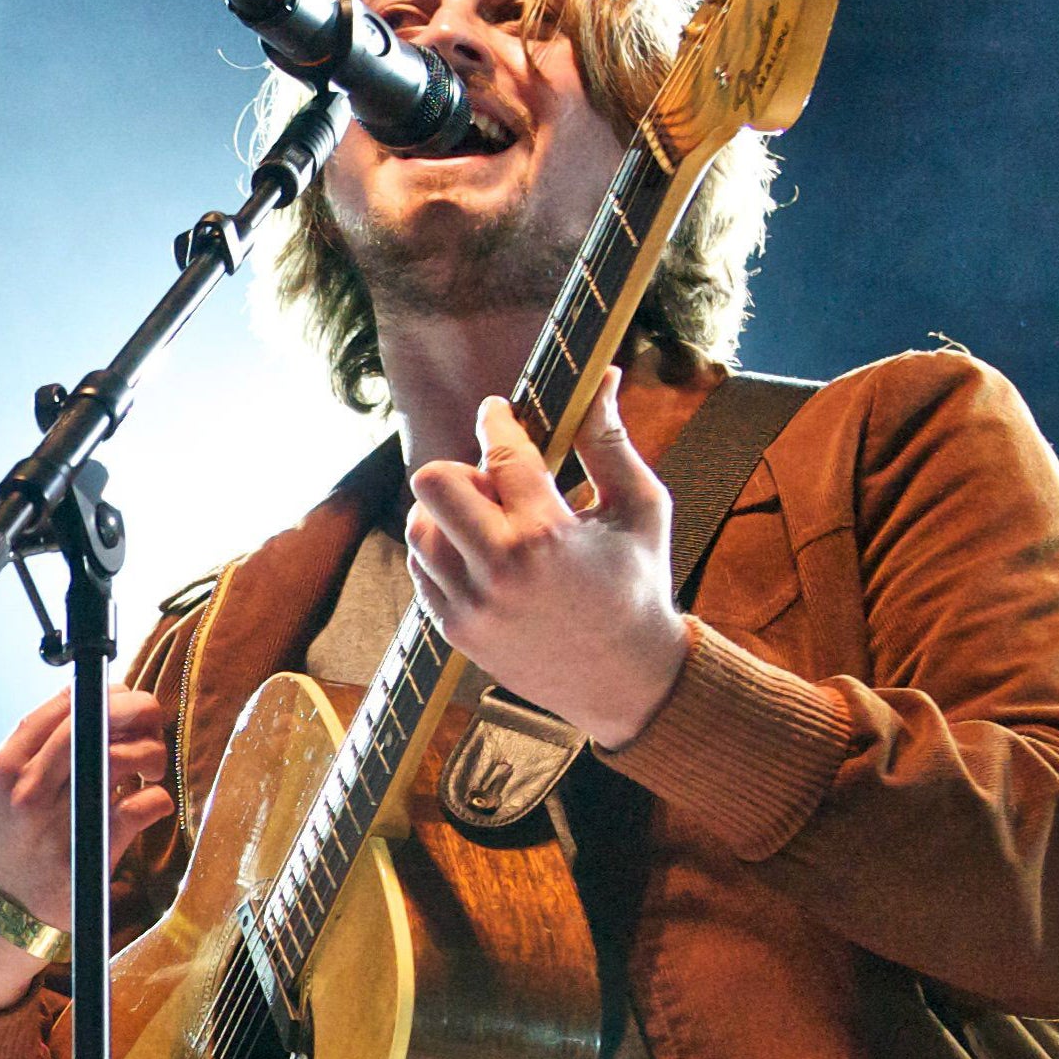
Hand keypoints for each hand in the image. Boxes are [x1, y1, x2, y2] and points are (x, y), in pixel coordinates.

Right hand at [0, 686, 174, 1006]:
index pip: (61, 708)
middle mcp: (28, 789)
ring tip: (151, 768)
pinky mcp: (90, 855)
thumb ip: (38, 748)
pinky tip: (152, 804)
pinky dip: (157, 799)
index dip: (104, 694)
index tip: (125, 698)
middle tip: (150, 724)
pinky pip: (139, 807)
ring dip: (151, 754)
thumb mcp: (5, 789)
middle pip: (92, 723)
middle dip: (136, 711)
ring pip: (120, 758)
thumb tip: (92, 699)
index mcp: (6, 766)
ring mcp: (58, 822)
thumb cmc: (11, 840)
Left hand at [404, 370, 688, 749]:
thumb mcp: (640, 508)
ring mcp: (469, 607)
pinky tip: (485, 555)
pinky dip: (443, 550)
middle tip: (496, 484)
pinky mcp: (453, 630)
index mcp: (546, 537)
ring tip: (494, 524)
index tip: (499, 409)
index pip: (501, 455)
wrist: (626, 682)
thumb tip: (601, 376)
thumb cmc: (639, 584)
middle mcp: (498, 572)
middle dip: (462, 469)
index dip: (497, 421)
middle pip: (432, 483)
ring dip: (448, 513)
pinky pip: (421, 567)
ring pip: (417, 526)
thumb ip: (611, 440)